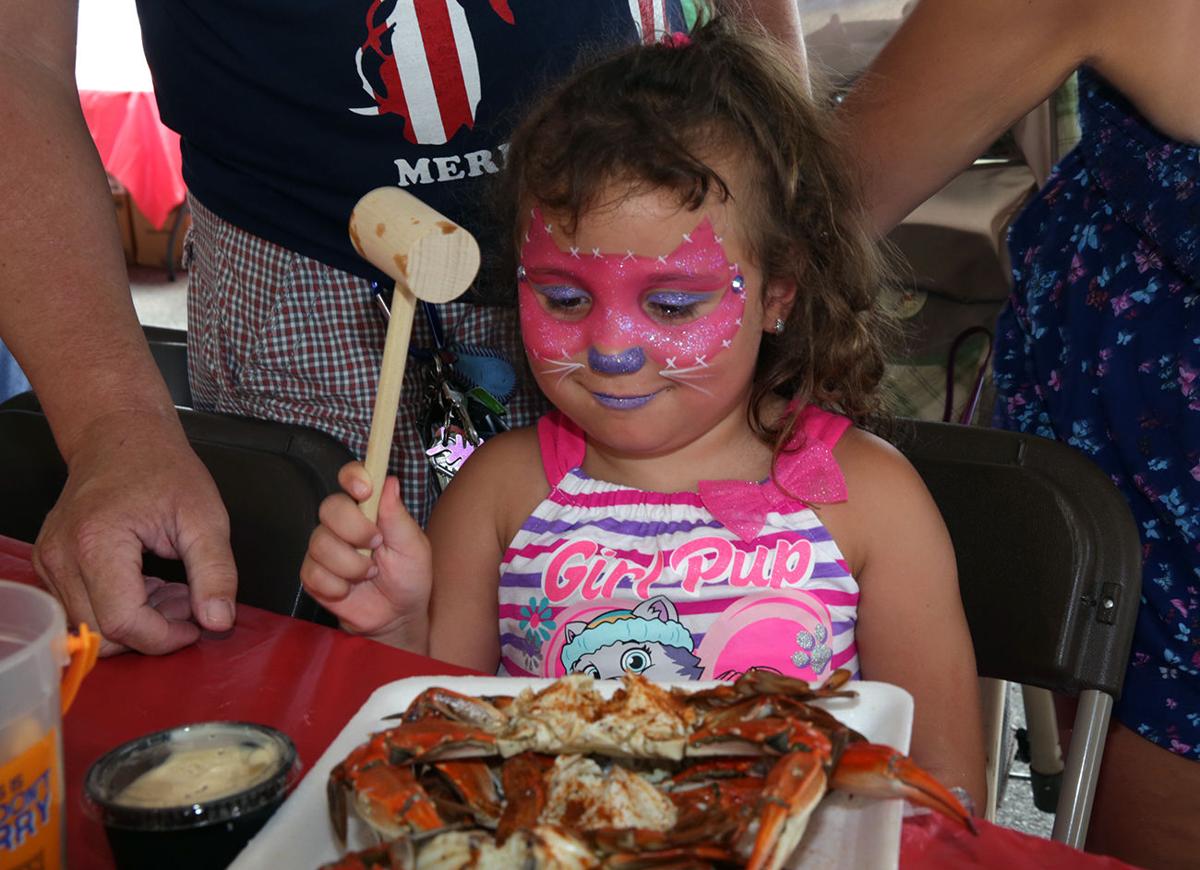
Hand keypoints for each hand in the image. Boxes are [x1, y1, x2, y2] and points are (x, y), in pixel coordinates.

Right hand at [34, 412, 236, 655]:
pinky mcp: (50, 564)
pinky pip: (82, 608)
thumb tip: (218, 622)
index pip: (123, 623)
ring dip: (138, 621)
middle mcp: (61, 556)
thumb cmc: (163, 468)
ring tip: (172, 590)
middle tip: (189, 601)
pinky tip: (148, 584)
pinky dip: (119, 608)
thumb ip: (215, 573)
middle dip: (154, 630)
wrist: (120, 435)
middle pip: (102, 632)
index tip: (198, 622)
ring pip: (90, 626)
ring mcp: (50, 561)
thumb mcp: (206, 517)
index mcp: (97, 543)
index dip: (165, 636)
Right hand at [301, 463, 432, 645]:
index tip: (364, 488)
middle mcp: (343, 524)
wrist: (398, 617)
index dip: (352, 476)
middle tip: (376, 545)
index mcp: (369, 510)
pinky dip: (337, 586)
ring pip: (321, 543)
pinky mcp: (313, 574)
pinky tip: (350, 589)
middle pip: (329, 507)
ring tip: (369, 574)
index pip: (352, 478)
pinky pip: (313, 573)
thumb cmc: (409, 578)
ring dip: (351, 565)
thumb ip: (398, 516)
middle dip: (354, 529)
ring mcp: (325, 548)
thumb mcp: (413, 547)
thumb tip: (390, 482)